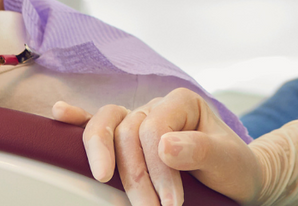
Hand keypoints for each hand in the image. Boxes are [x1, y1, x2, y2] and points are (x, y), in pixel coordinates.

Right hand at [53, 88, 264, 205]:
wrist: (236, 179)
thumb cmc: (233, 168)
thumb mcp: (228, 161)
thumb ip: (200, 150)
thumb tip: (164, 145)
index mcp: (182, 103)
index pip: (154, 129)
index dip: (158, 168)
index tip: (172, 203)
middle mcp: (156, 106)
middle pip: (127, 131)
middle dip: (135, 175)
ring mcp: (139, 120)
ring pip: (107, 126)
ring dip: (105, 158)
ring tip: (104, 180)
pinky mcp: (127, 139)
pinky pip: (99, 123)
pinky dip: (80, 120)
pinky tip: (61, 114)